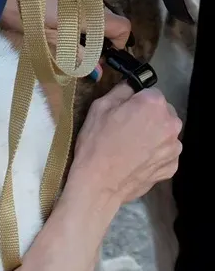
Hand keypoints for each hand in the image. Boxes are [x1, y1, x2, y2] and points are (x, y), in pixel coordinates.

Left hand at [0, 0, 132, 51]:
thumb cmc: (28, 18)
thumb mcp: (52, 42)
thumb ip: (77, 56)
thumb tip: (97, 72)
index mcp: (91, 14)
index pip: (123, 27)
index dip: (120, 43)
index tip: (106, 55)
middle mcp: (90, 0)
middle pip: (109, 21)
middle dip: (102, 39)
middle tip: (84, 53)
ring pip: (96, 13)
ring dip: (89, 29)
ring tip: (69, 41)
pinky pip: (82, 5)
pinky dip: (79, 18)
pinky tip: (60, 26)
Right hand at [69, 83, 181, 205]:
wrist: (99, 183)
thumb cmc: (96, 142)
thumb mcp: (99, 108)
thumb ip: (120, 91)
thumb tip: (131, 87)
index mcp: (153, 105)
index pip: (151, 93)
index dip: (136, 101)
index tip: (123, 112)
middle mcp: (171, 123)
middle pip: (162, 113)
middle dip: (148, 117)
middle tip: (126, 129)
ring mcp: (174, 147)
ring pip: (165, 133)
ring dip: (153, 135)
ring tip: (131, 147)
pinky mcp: (172, 166)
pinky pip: (165, 153)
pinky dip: (154, 154)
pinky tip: (136, 160)